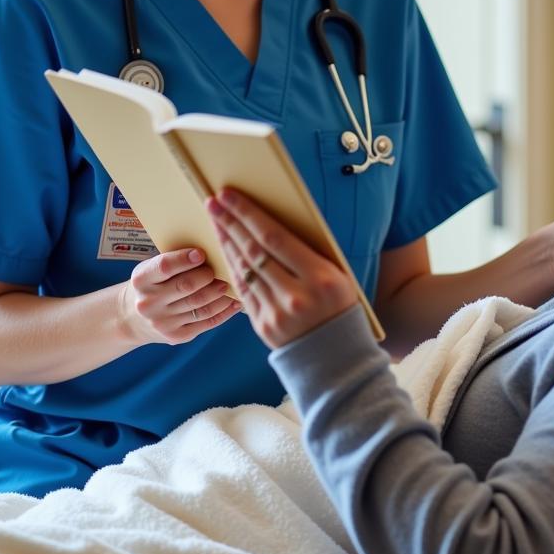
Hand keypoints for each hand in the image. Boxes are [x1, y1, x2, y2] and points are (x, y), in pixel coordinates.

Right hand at [120, 247, 240, 346]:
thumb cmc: (154, 283)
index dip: (185, 259)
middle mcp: (148, 303)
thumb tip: (214, 251)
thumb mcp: (153, 268)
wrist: (133, 317)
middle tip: (222, 269)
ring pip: (201, 306)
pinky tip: (236, 302)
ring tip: (232, 284)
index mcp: (141, 279)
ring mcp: (162, 322)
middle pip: (186, 286)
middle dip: (208, 276)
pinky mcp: (176, 336)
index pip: (165, 267)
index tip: (202, 253)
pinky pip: (207, 322)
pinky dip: (225, 311)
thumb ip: (176, 261)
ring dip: (221, 294)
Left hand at [208, 187, 357, 349]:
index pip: (275, 238)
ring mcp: (276, 313)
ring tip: (216, 221)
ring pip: (243, 271)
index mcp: (320, 277)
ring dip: (227, 243)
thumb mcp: (337, 275)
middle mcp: (296, 295)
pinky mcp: (262, 326)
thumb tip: (274, 222)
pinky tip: (225, 251)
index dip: (249, 215)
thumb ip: (310, 252)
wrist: (337, 356)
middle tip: (214, 203)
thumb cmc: (339, 304)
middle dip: (231, 223)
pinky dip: (232, 268)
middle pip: (254, 252)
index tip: (230, 197)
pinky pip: (242, 291)